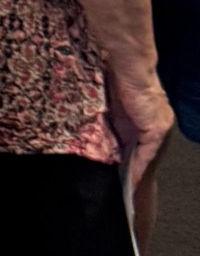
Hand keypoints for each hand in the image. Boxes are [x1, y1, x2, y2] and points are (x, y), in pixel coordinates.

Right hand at [106, 67, 174, 196]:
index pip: (137, 142)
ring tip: (125, 190)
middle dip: (130, 168)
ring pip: (145, 155)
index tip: (117, 173)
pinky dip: (137, 168)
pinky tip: (129, 182)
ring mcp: (159, 126)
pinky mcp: (157, 129)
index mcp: (145, 115)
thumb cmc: (115, 77)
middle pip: (142, 151)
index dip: (127, 158)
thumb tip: (96, 135)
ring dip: (135, 172)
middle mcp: (156, 122)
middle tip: (120, 186)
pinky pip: (146, 154)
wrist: (128, 65)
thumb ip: (108, 120)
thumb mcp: (109, 104)